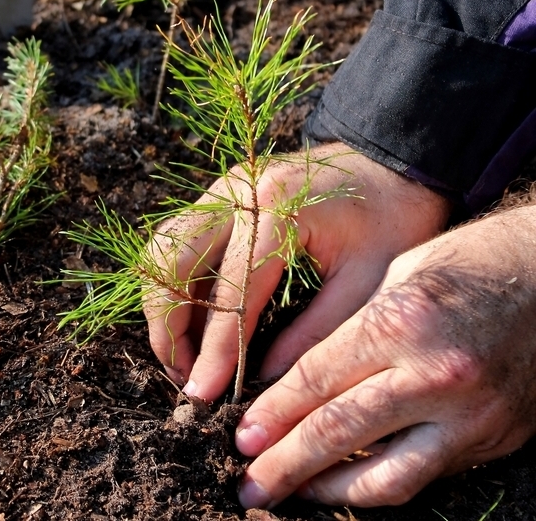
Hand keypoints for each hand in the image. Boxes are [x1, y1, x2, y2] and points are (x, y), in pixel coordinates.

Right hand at [143, 142, 449, 400]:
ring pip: (163, 249)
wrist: (393, 162)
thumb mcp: (367, 282)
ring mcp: (224, 190)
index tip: (202, 394)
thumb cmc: (392, 219)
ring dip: (163, 304)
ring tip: (183, 352)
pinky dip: (174, 283)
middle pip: (171, 264)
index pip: (230, 293)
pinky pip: (177, 241)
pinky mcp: (222, 196)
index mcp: (278, 211)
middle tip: (184, 375)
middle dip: (167, 326)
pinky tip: (193, 317)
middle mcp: (238, 194)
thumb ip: (313, 333)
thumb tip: (264, 382)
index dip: (213, 351)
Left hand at [236, 205, 535, 507]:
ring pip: (384, 476)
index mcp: (402, 322)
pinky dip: (377, 486)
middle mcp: (436, 374)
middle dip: (285, 463)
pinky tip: (345, 485)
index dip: (273, 413)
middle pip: (339, 431)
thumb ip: (347, 331)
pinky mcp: (493, 439)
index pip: (316, 381)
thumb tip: (292, 381)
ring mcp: (470, 414)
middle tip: (250, 485)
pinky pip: (422, 475)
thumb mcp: (395, 276)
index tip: (244, 436)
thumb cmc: (466, 263)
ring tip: (290, 495)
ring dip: (327, 491)